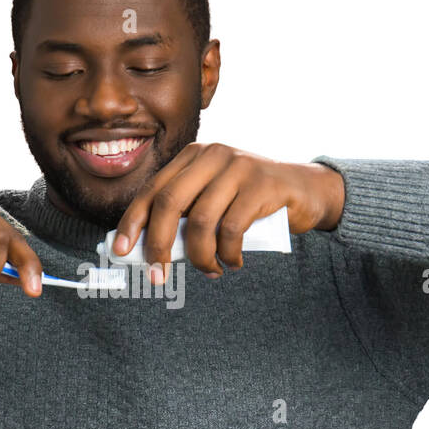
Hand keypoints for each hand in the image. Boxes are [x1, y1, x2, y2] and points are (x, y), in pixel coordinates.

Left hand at [111, 143, 345, 281]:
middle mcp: (211, 155)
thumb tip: (150, 252)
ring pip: (200, 221)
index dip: (132, 222)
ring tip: (211, 271)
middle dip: (158, 244)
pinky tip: (233, 262)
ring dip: (200, 257)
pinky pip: (232, 229)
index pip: (152, 190)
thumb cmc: (252, 202)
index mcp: (192, 156)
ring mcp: (237, 166)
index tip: (122, 251)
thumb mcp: (214, 201)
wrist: (306, 191)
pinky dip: (228, 254)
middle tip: (158, 274)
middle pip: (169, 203)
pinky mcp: (261, 184)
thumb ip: (186, 216)